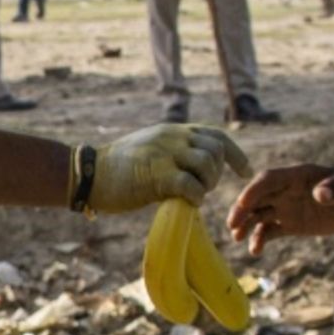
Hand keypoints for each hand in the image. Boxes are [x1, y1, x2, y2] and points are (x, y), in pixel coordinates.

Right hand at [79, 123, 248, 214]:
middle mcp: (172, 137)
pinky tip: (188, 203)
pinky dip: (197, 197)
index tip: (244, 171)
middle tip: (206, 187)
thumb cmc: (118, 168)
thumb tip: (195, 168)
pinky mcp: (157, 175)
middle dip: (219, 172)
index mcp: (173, 131)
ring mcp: (165, 154)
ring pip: (208, 163)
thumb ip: (174, 152)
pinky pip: (192, 185)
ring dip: (208, 184)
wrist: (89, 173)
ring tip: (195, 194)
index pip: (215, 135)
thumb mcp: (151, 148)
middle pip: (216, 149)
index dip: (234, 154)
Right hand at [227, 165, 333, 244]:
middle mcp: (284, 190)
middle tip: (232, 225)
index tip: (243, 203)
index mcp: (296, 176)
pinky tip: (255, 251)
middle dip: (242, 209)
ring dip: (245, 225)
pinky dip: (259, 240)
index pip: (268, 179)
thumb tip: (321, 194)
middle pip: (256, 197)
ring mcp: (284, 208)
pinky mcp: (288, 225)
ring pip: (258, 214)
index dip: (255, 190)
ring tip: (237, 238)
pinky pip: (269, 231)